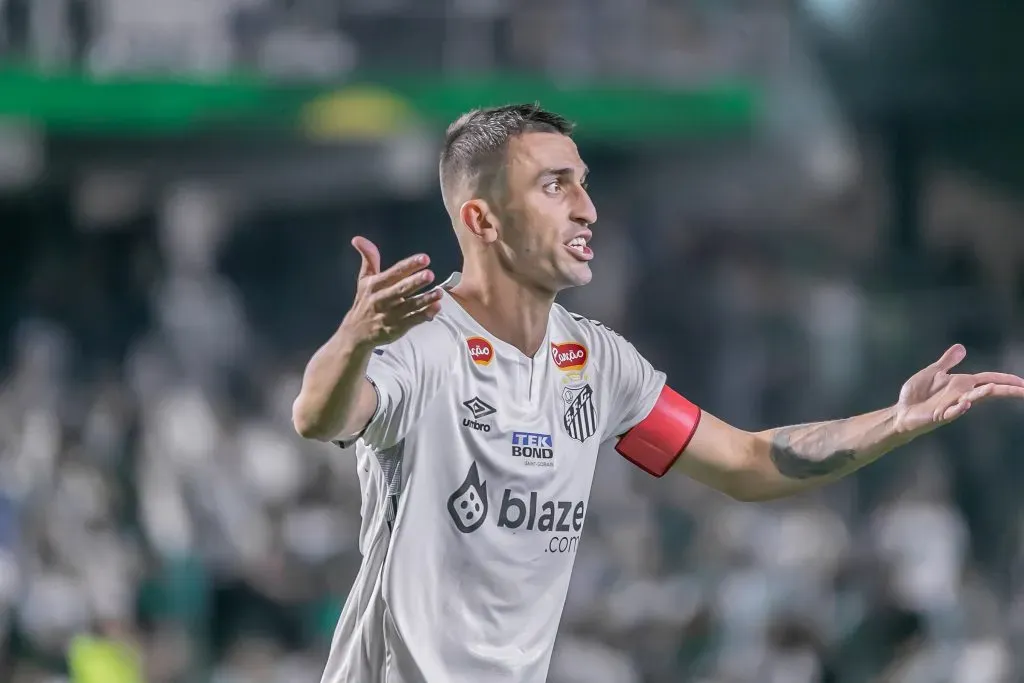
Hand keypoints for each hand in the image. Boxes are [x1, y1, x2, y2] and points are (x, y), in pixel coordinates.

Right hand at [340, 236, 442, 347]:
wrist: (356, 333)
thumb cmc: (365, 301)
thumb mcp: (364, 280)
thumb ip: (368, 258)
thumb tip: (358, 238)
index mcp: (375, 285)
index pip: (394, 272)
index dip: (409, 265)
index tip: (424, 258)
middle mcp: (382, 299)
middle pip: (401, 289)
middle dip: (415, 282)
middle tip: (430, 274)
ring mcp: (390, 315)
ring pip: (410, 306)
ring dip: (425, 299)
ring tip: (439, 292)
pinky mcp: (397, 328)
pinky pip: (413, 321)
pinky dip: (425, 315)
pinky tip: (436, 307)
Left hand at [893, 344, 1023, 435]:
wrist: (901, 411)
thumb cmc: (917, 394)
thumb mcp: (932, 372)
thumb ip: (947, 361)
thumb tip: (961, 347)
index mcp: (961, 383)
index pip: (989, 379)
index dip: (1005, 379)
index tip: (1023, 383)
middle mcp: (961, 394)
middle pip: (988, 390)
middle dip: (1007, 390)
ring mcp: (952, 406)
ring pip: (973, 399)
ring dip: (983, 394)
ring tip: (995, 388)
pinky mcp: (940, 415)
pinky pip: (952, 412)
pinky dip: (959, 408)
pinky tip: (966, 403)